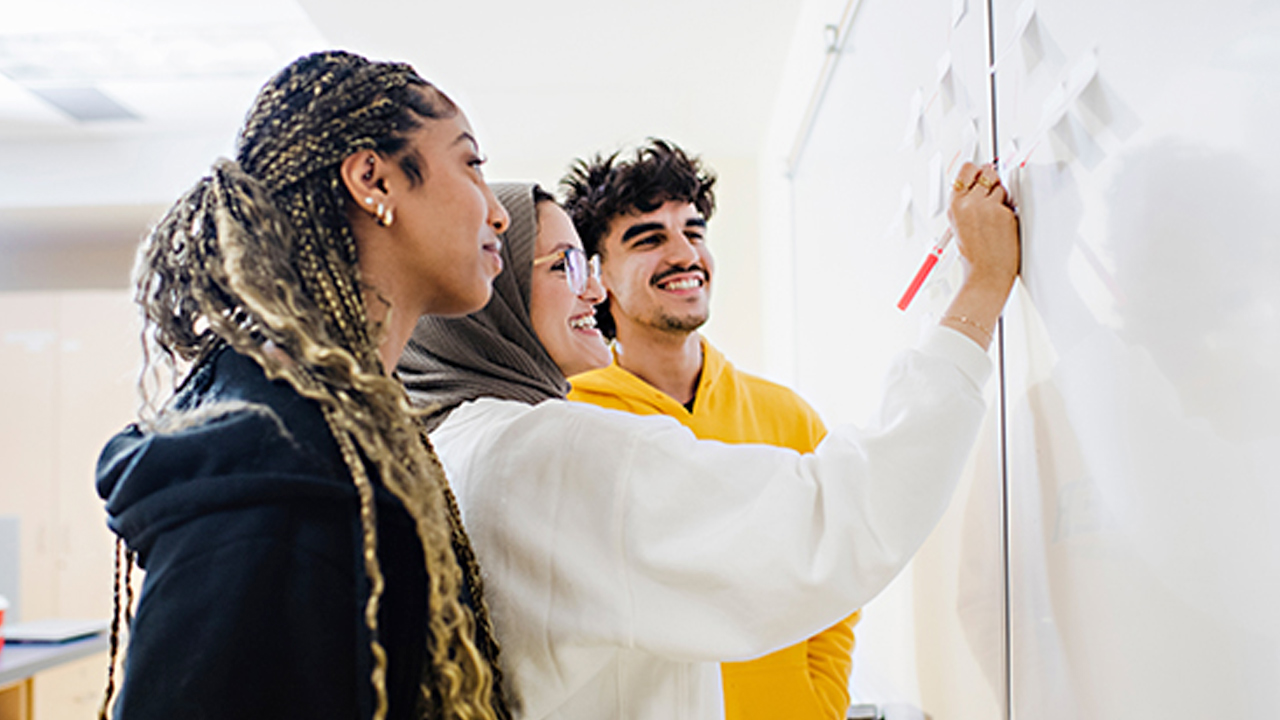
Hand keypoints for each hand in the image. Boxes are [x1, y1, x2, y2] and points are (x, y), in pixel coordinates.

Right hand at [949, 162, 1019, 290]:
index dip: (976, 170)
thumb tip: (978, 184)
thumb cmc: (974, 254)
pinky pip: (1010, 203)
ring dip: (1001, 197)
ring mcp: (989, 207)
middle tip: (991, 190)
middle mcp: (970, 203)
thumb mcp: (958, 225)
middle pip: (987, 171)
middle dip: (991, 178)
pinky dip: (1009, 211)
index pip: (966, 169)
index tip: (980, 172)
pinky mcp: (1005, 213)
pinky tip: (1002, 226)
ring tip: (995, 216)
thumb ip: (966, 203)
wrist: (986, 273)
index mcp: (955, 205)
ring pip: (1001, 186)